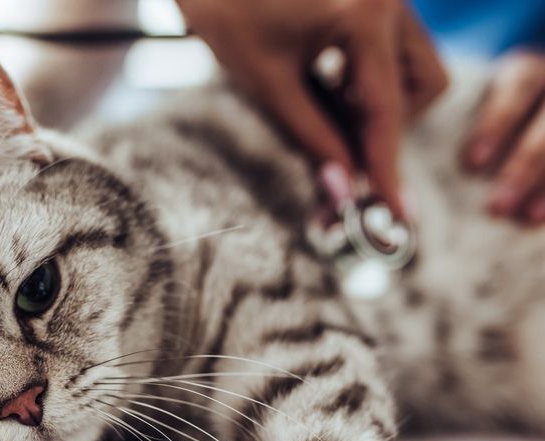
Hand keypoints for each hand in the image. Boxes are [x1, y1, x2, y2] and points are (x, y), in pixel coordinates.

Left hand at [176, 0, 447, 218]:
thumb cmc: (224, 8)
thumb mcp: (265, 81)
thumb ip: (312, 136)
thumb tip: (343, 189)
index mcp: (365, 13)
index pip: (386, 110)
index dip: (386, 167)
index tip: (396, 213)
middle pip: (422, 86)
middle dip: (385, 123)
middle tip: (336, 143)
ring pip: (414, 67)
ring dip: (379, 99)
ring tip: (320, 99)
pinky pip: (393, 47)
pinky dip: (366, 75)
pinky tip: (321, 75)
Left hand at [463, 50, 544, 223]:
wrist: (537, 98)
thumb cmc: (487, 105)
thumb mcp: (477, 97)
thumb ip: (454, 117)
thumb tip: (399, 159)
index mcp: (527, 70)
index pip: (518, 88)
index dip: (495, 125)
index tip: (471, 163)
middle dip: (523, 167)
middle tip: (495, 206)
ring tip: (525, 218)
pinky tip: (542, 218)